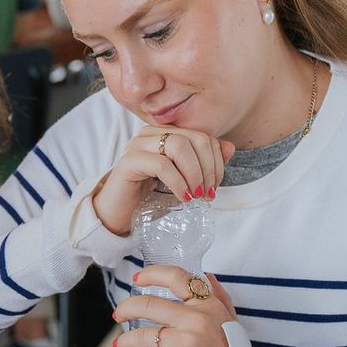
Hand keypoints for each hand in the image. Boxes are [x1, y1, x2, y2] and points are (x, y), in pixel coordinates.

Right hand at [91, 126, 234, 236]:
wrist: (117, 213)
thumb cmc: (149, 195)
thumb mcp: (183, 179)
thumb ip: (205, 162)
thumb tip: (229, 147)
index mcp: (165, 133)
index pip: (203, 136)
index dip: (216, 161)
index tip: (214, 187)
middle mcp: (151, 133)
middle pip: (194, 139)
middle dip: (209, 168)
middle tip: (208, 193)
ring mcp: (138, 144)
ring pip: (179, 146)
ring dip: (194, 174)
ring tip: (196, 196)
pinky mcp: (129, 161)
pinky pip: (161, 165)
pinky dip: (178, 182)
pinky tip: (182, 198)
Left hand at [111, 267, 236, 346]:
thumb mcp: (230, 319)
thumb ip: (218, 296)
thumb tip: (205, 276)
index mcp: (207, 305)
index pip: (177, 277)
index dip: (153, 274)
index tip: (138, 279)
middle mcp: (195, 319)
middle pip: (148, 304)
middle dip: (126, 308)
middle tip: (119, 314)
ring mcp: (184, 340)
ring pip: (142, 334)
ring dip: (125, 340)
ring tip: (120, 344)